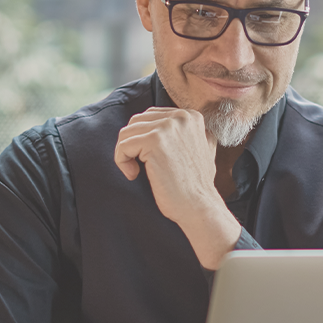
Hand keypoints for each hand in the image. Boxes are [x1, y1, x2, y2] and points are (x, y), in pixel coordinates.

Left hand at [114, 108, 240, 268]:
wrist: (199, 206)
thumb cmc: (196, 185)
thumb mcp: (200, 149)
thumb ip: (185, 134)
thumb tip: (161, 127)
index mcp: (190, 116)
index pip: (151, 116)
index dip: (143, 139)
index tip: (149, 160)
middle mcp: (181, 117)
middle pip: (136, 121)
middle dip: (132, 145)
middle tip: (139, 167)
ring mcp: (168, 127)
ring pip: (127, 132)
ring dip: (125, 154)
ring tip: (136, 172)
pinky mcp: (154, 141)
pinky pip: (123, 145)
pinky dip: (122, 161)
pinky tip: (133, 175)